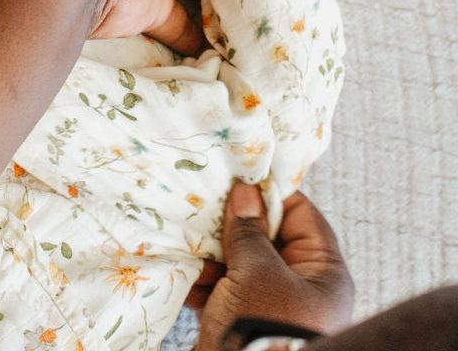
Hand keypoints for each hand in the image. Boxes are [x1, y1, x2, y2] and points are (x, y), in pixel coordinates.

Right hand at [193, 182, 354, 349]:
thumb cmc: (266, 329)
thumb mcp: (256, 272)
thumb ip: (249, 230)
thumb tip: (246, 192)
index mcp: (323, 273)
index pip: (301, 215)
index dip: (269, 194)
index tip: (236, 177)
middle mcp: (302, 287)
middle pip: (267, 237)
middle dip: (232, 224)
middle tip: (202, 203)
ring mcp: (272, 305)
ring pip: (241, 262)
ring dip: (212, 252)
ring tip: (185, 237)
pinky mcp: (245, 322)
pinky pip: (225, 289)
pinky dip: (204, 279)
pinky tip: (183, 269)